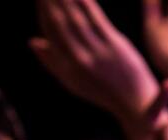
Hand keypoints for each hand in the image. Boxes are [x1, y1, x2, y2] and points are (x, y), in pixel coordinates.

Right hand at [30, 0, 159, 124]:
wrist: (134, 102)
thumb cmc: (102, 91)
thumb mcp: (73, 82)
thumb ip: (52, 62)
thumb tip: (32, 41)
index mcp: (68, 69)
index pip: (51, 35)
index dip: (43, 13)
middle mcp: (80, 60)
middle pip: (61, 24)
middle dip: (51, 2)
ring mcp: (98, 53)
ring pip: (76, 19)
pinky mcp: (115, 45)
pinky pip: (96, 20)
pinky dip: (86, 4)